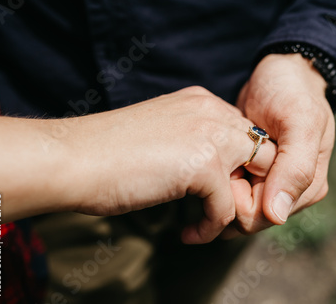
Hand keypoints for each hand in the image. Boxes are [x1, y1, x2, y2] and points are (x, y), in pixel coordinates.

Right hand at [8, 86, 275, 243]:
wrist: (73, 158)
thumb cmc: (109, 154)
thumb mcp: (165, 138)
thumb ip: (196, 144)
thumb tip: (217, 175)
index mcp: (202, 101)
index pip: (246, 134)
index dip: (241, 166)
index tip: (222, 192)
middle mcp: (212, 110)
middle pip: (262, 152)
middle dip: (250, 184)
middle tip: (225, 210)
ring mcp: (211, 135)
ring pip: (256, 178)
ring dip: (239, 205)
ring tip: (212, 224)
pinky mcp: (204, 165)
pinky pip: (228, 208)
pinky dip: (212, 228)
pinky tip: (189, 235)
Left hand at [226, 54, 334, 235]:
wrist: (280, 73)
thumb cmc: (292, 92)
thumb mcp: (299, 122)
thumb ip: (295, 168)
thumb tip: (277, 215)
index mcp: (308, 186)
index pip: (263, 216)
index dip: (240, 198)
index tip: (234, 167)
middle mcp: (292, 192)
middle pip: (248, 218)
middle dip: (229, 194)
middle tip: (224, 160)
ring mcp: (273, 185)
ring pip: (236, 208)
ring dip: (221, 188)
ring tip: (218, 158)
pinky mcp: (256, 175)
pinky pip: (232, 193)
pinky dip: (220, 181)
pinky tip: (215, 162)